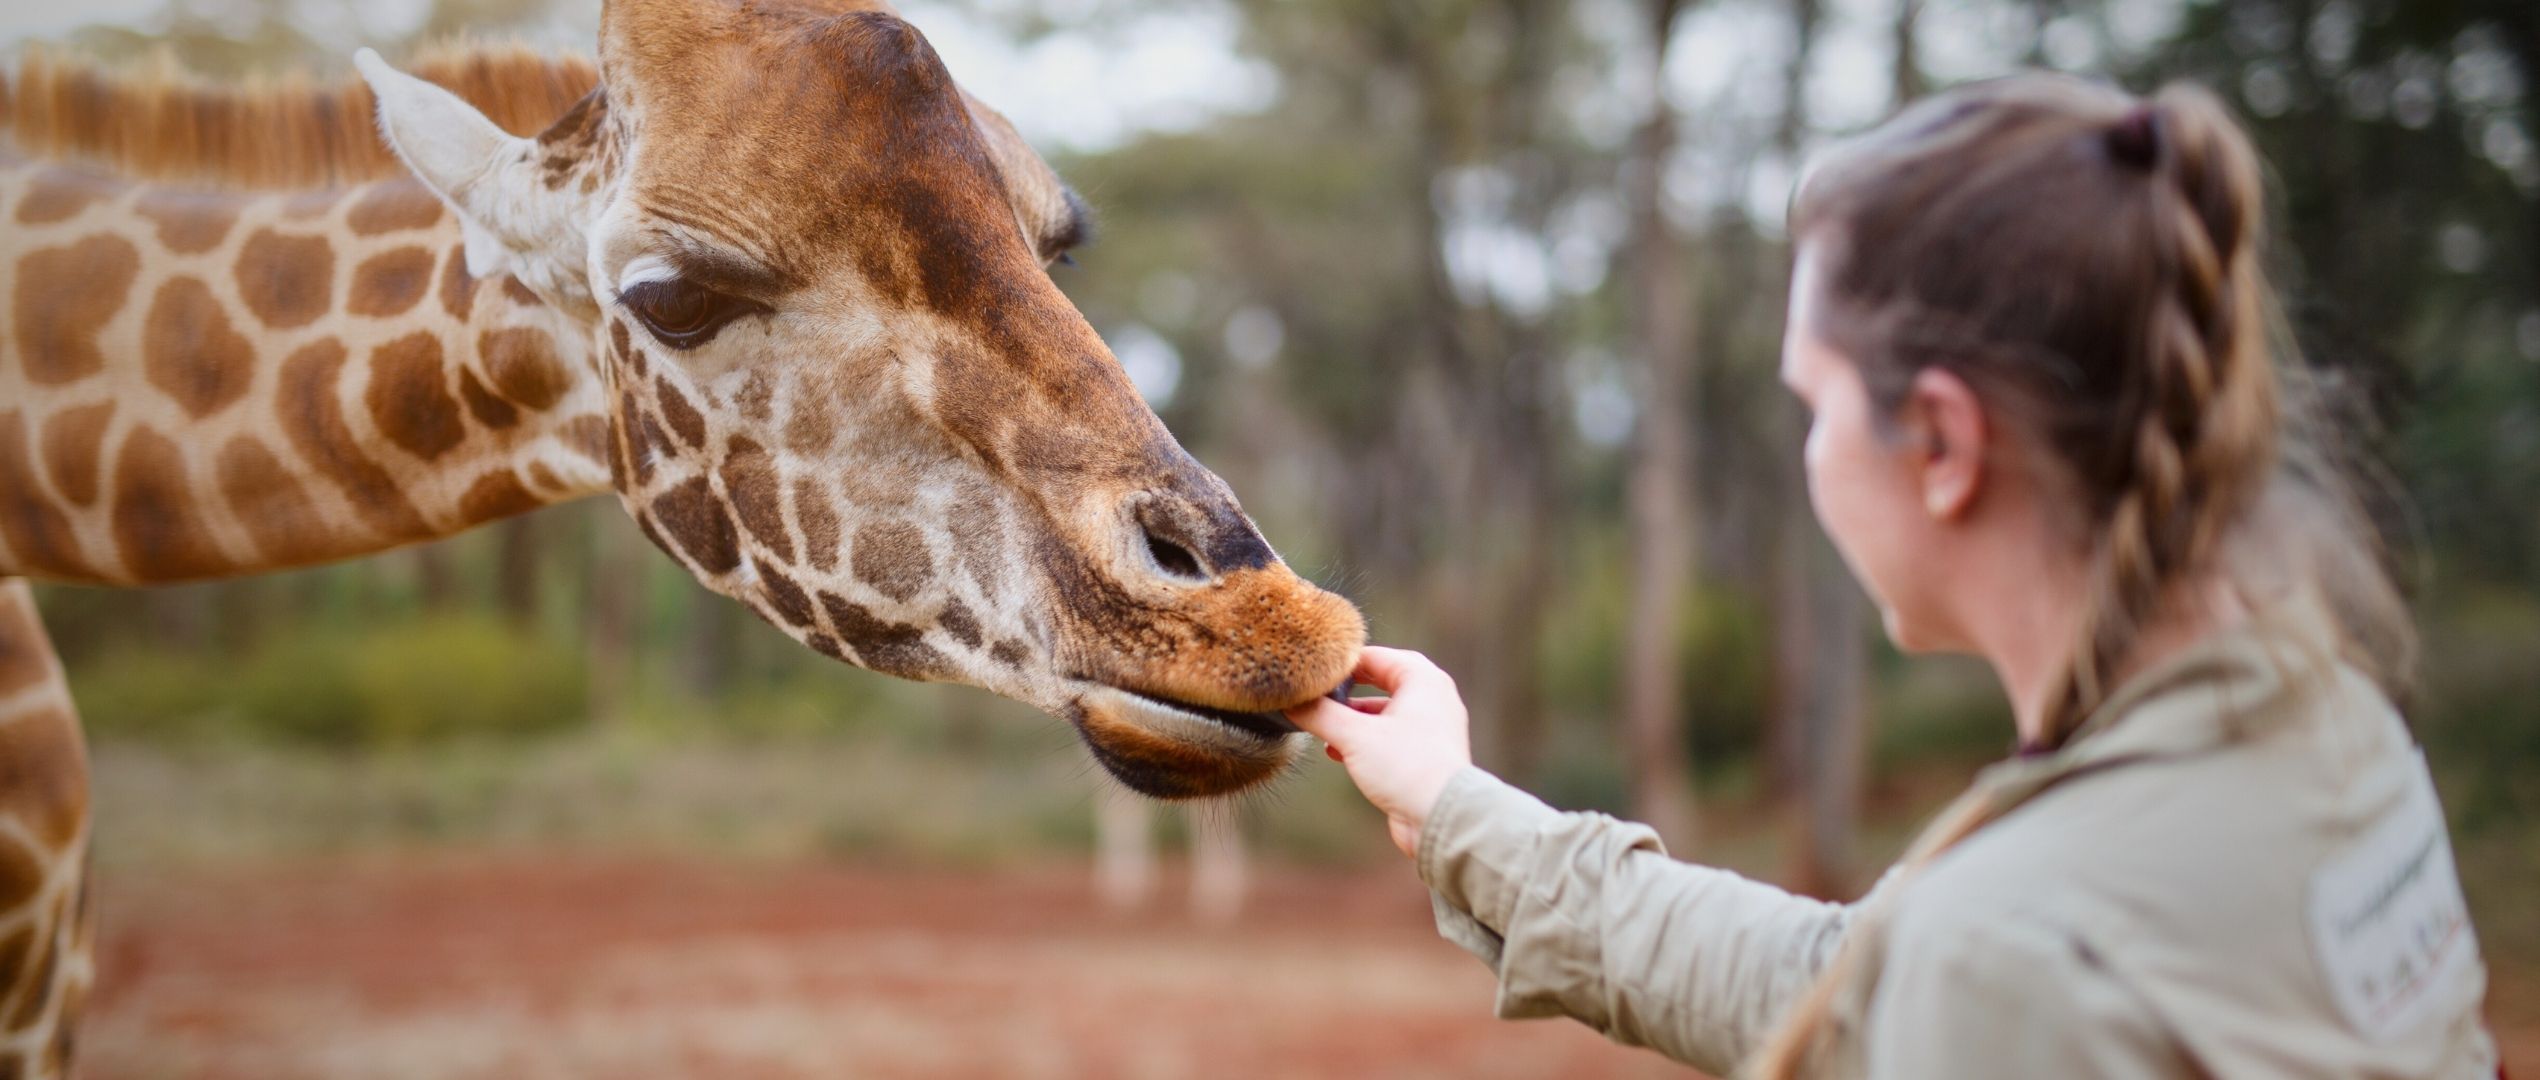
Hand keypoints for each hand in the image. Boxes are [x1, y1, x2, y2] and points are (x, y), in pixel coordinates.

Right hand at [1284, 646, 1471, 858]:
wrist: (1442, 818)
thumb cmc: (1408, 768)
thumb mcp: (1354, 736)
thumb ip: (1320, 714)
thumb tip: (1292, 703)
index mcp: (1423, 679)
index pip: (1375, 656)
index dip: (1340, 664)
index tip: (1312, 674)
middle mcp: (1432, 698)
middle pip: (1380, 682)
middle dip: (1345, 693)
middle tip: (1316, 697)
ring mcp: (1431, 728)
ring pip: (1383, 712)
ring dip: (1352, 720)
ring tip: (1322, 728)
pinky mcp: (1425, 755)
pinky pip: (1389, 737)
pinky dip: (1364, 740)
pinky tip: (1336, 752)